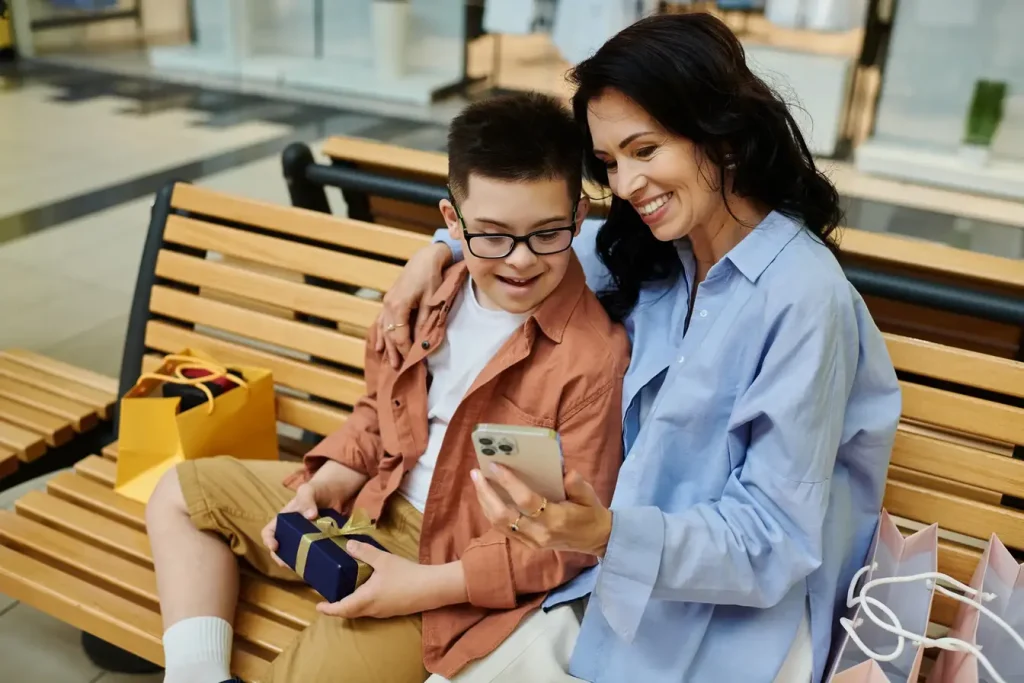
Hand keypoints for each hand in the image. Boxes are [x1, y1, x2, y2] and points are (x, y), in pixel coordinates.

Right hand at [261, 462, 361, 566]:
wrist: (336, 492)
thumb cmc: (317, 489)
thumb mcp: (308, 490)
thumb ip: (306, 498)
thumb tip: (310, 516)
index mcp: (284, 520)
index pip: (269, 532)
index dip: (268, 541)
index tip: (275, 547)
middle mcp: (292, 532)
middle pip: (281, 549)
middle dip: (282, 559)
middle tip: (289, 565)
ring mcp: (306, 539)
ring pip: (297, 555)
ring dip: (298, 564)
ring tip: (304, 569)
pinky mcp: (319, 543)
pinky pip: (314, 555)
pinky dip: (315, 562)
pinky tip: (320, 565)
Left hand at [316, 542, 466, 618]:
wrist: (432, 588)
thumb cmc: (406, 575)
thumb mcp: (383, 560)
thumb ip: (365, 552)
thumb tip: (348, 544)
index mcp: (366, 599)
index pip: (342, 609)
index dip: (328, 609)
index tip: (318, 606)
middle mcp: (372, 610)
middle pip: (350, 612)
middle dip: (338, 608)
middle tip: (329, 599)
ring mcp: (383, 612)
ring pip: (362, 612)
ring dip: (351, 606)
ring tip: (346, 593)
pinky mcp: (393, 610)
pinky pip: (372, 610)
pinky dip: (364, 603)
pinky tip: (367, 591)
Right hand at [374, 242, 450, 368]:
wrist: (425, 259)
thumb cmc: (431, 278)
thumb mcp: (431, 302)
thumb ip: (423, 323)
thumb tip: (421, 342)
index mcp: (398, 306)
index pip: (400, 335)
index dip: (405, 350)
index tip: (411, 362)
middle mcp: (388, 305)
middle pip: (389, 334)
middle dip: (394, 351)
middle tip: (398, 369)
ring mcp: (386, 302)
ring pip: (383, 328)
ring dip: (385, 345)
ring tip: (388, 362)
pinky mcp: (389, 300)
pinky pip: (380, 320)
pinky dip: (379, 333)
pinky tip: (377, 344)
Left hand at [471, 466, 612, 556]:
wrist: (596, 540)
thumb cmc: (590, 513)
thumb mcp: (590, 495)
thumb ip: (577, 484)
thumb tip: (564, 471)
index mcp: (556, 519)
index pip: (526, 501)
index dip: (509, 483)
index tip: (495, 466)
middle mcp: (539, 533)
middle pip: (503, 515)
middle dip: (486, 493)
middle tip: (476, 473)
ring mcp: (531, 542)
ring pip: (499, 523)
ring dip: (484, 502)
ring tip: (477, 481)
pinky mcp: (527, 545)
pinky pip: (503, 528)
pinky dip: (491, 511)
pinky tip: (486, 496)